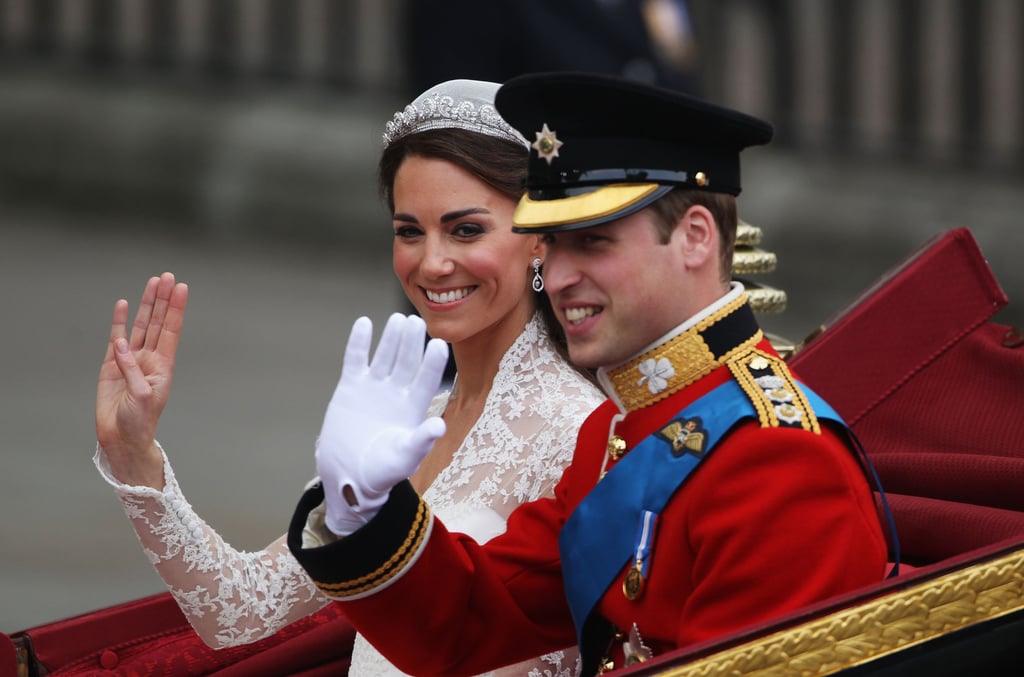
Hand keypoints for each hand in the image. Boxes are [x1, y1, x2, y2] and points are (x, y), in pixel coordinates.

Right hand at [96, 273, 188, 487]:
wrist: (120, 438)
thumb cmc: (139, 422)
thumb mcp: (141, 396)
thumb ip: (132, 369)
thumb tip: (121, 343)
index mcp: (163, 365)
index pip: (171, 330)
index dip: (176, 308)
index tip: (181, 287)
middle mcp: (149, 358)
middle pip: (158, 322)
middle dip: (163, 299)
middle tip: (167, 276)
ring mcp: (131, 360)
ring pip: (140, 326)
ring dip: (146, 305)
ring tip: (152, 282)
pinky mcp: (111, 366)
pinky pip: (116, 338)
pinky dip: (120, 321)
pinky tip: (124, 305)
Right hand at [316, 313, 447, 534]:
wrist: (348, 476)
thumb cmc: (382, 473)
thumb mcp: (404, 459)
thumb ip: (420, 441)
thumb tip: (439, 426)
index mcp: (414, 408)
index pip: (427, 380)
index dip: (432, 363)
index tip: (439, 344)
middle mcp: (397, 393)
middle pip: (407, 362)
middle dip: (412, 343)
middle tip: (416, 322)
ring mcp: (374, 387)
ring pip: (385, 356)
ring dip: (391, 338)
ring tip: (398, 319)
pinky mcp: (351, 386)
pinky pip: (356, 359)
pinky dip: (359, 342)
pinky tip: (364, 323)